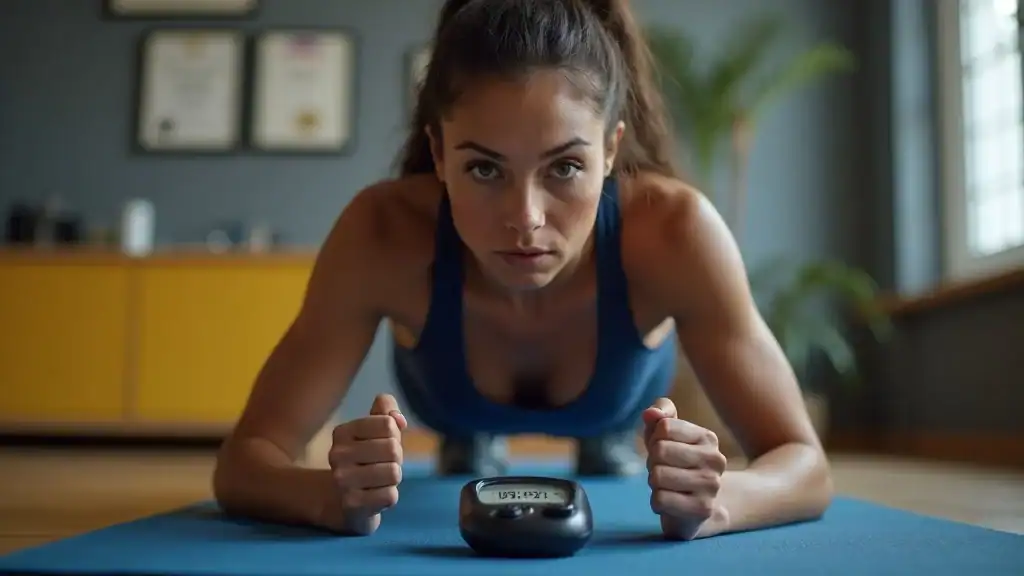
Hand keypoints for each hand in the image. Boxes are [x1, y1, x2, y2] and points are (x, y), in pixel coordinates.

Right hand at [322, 393, 407, 534]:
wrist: (345, 501)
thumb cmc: (368, 458)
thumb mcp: (377, 429)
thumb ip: (388, 410)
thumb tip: (399, 420)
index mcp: (342, 431)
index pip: (388, 423)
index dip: (394, 435)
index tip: (382, 444)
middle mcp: (337, 454)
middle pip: (393, 448)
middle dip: (396, 458)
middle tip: (383, 465)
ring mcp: (342, 481)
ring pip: (394, 472)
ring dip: (393, 478)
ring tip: (379, 480)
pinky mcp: (352, 504)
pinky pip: (391, 496)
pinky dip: (389, 496)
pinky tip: (374, 496)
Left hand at [642, 397, 728, 539]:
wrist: (700, 507)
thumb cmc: (677, 464)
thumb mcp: (666, 434)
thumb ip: (661, 413)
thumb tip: (650, 413)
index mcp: (707, 438)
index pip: (664, 427)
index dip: (654, 439)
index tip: (664, 450)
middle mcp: (715, 460)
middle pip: (659, 451)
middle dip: (653, 462)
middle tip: (664, 471)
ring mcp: (711, 486)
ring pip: (658, 476)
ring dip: (654, 483)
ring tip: (668, 486)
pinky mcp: (702, 509)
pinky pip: (660, 500)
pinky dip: (657, 502)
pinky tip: (670, 503)